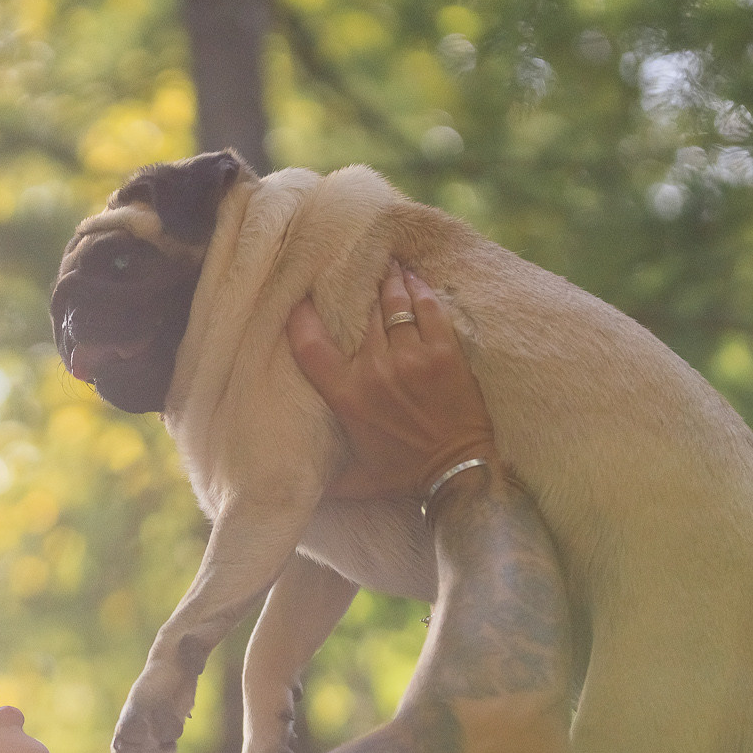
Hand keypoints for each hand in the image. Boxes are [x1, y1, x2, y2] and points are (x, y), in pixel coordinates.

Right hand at [287, 260, 496, 500]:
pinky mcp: (445, 352)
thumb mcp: (356, 480)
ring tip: (385, 264)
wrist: (459, 473)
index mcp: (348, 397)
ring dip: (388, 281)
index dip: (301, 316)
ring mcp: (412, 358)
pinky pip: (428, 308)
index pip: (311, 345)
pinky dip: (420, 289)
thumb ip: (324, 478)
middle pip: (359, 313)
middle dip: (355, 287)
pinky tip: (414, 277)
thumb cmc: (405, 475)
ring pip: (393, 303)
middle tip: (353, 266)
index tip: (301, 296)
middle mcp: (376, 371)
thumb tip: (294, 488)